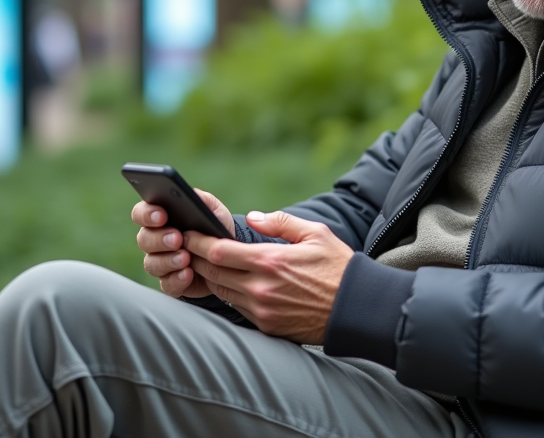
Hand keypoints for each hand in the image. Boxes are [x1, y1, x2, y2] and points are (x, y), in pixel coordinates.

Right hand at [132, 190, 234, 298]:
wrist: (230, 257)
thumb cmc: (215, 228)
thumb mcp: (214, 211)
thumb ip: (202, 200)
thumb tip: (189, 193)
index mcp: (160, 218)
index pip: (141, 213)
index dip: (147, 214)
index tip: (162, 215)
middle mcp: (155, 240)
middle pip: (144, 239)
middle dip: (159, 238)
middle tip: (177, 238)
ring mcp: (161, 263)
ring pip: (152, 263)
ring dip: (168, 260)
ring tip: (186, 257)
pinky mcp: (171, 282)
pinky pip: (167, 284)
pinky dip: (177, 279)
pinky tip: (188, 274)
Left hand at [186, 210, 354, 343]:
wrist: (357, 309)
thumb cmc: (338, 267)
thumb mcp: (315, 233)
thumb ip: (280, 222)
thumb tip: (252, 217)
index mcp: (270, 260)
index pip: (219, 251)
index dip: (198, 242)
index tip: (189, 233)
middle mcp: (261, 287)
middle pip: (212, 272)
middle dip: (196, 258)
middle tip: (187, 246)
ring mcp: (262, 309)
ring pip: (221, 291)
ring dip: (209, 277)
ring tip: (201, 263)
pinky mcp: (266, 325)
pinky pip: (236, 307)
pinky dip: (227, 293)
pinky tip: (227, 282)